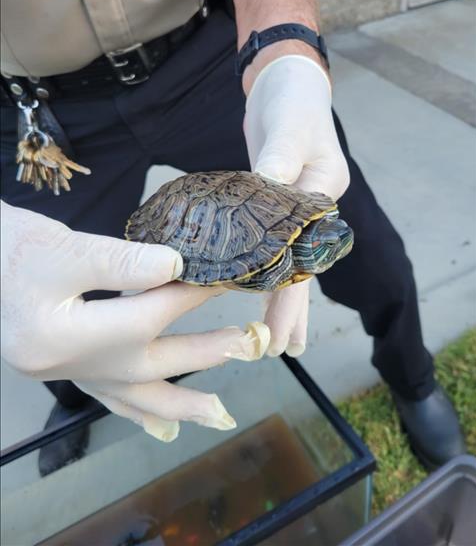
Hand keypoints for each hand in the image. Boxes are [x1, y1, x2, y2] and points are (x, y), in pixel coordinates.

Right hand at [1, 202, 269, 440]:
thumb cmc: (14, 249)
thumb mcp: (63, 246)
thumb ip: (121, 260)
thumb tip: (178, 266)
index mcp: (64, 334)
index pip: (148, 313)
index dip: (193, 295)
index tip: (232, 280)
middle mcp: (66, 366)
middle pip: (150, 360)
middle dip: (205, 351)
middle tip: (252, 344)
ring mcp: (65, 375)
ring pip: (133, 395)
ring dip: (180, 403)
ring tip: (220, 414)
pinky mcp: (66, 371)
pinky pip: (109, 400)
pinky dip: (138, 413)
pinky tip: (162, 428)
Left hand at [243, 54, 348, 356]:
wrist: (285, 84)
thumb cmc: (293, 100)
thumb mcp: (289, 124)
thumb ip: (280, 155)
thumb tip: (271, 184)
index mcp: (322, 194)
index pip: (304, 256)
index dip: (289, 295)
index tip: (277, 331)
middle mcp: (313, 210)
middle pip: (300, 268)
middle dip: (289, 310)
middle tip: (281, 350)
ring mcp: (294, 210)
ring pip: (288, 262)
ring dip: (283, 299)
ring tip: (280, 338)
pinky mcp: (272, 204)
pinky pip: (267, 244)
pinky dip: (263, 268)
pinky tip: (257, 288)